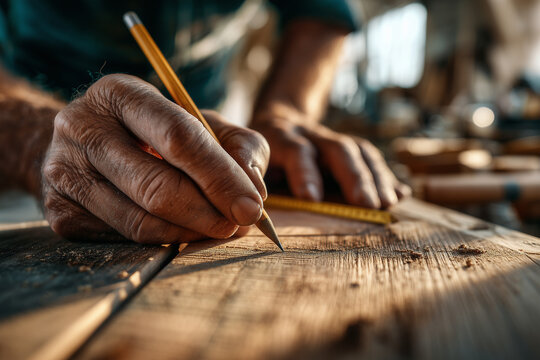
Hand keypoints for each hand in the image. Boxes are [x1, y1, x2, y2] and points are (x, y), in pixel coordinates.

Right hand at [42, 74, 268, 242]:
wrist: (83, 143)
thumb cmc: (154, 132)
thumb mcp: (199, 122)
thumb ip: (238, 146)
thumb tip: (254, 191)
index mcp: (120, 93)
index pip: (178, 137)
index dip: (220, 177)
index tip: (253, 207)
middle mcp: (82, 127)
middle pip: (157, 186)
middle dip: (209, 213)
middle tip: (238, 225)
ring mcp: (64, 171)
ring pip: (140, 222)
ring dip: (189, 233)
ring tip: (216, 229)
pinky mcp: (59, 211)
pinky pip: (123, 240)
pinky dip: (162, 241)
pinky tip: (180, 231)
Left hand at [252, 116, 409, 208]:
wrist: (279, 118)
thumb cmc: (261, 152)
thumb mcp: (247, 157)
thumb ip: (252, 176)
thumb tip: (254, 209)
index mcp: (280, 137)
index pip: (296, 150)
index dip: (304, 172)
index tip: (312, 199)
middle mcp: (311, 135)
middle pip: (338, 149)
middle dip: (355, 176)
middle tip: (368, 205)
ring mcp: (333, 139)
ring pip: (359, 151)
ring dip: (377, 177)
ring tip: (389, 203)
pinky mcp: (348, 147)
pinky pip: (370, 157)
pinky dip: (387, 176)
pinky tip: (401, 194)